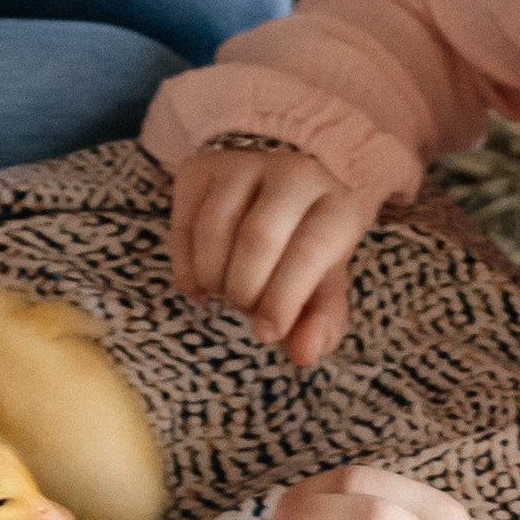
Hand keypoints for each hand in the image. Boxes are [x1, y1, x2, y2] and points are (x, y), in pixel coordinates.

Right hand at [169, 142, 382, 366]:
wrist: (278, 185)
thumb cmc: (306, 243)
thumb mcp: (324, 281)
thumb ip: (321, 322)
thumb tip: (302, 354)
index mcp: (337, 205)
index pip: (309, 250)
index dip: (283, 300)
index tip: (268, 333)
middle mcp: (293, 174)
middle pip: (258, 240)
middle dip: (245, 291)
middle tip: (245, 308)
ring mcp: (243, 164)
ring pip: (214, 230)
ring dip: (213, 278)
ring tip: (224, 291)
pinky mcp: (200, 168)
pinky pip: (183, 225)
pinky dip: (186, 269)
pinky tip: (200, 282)